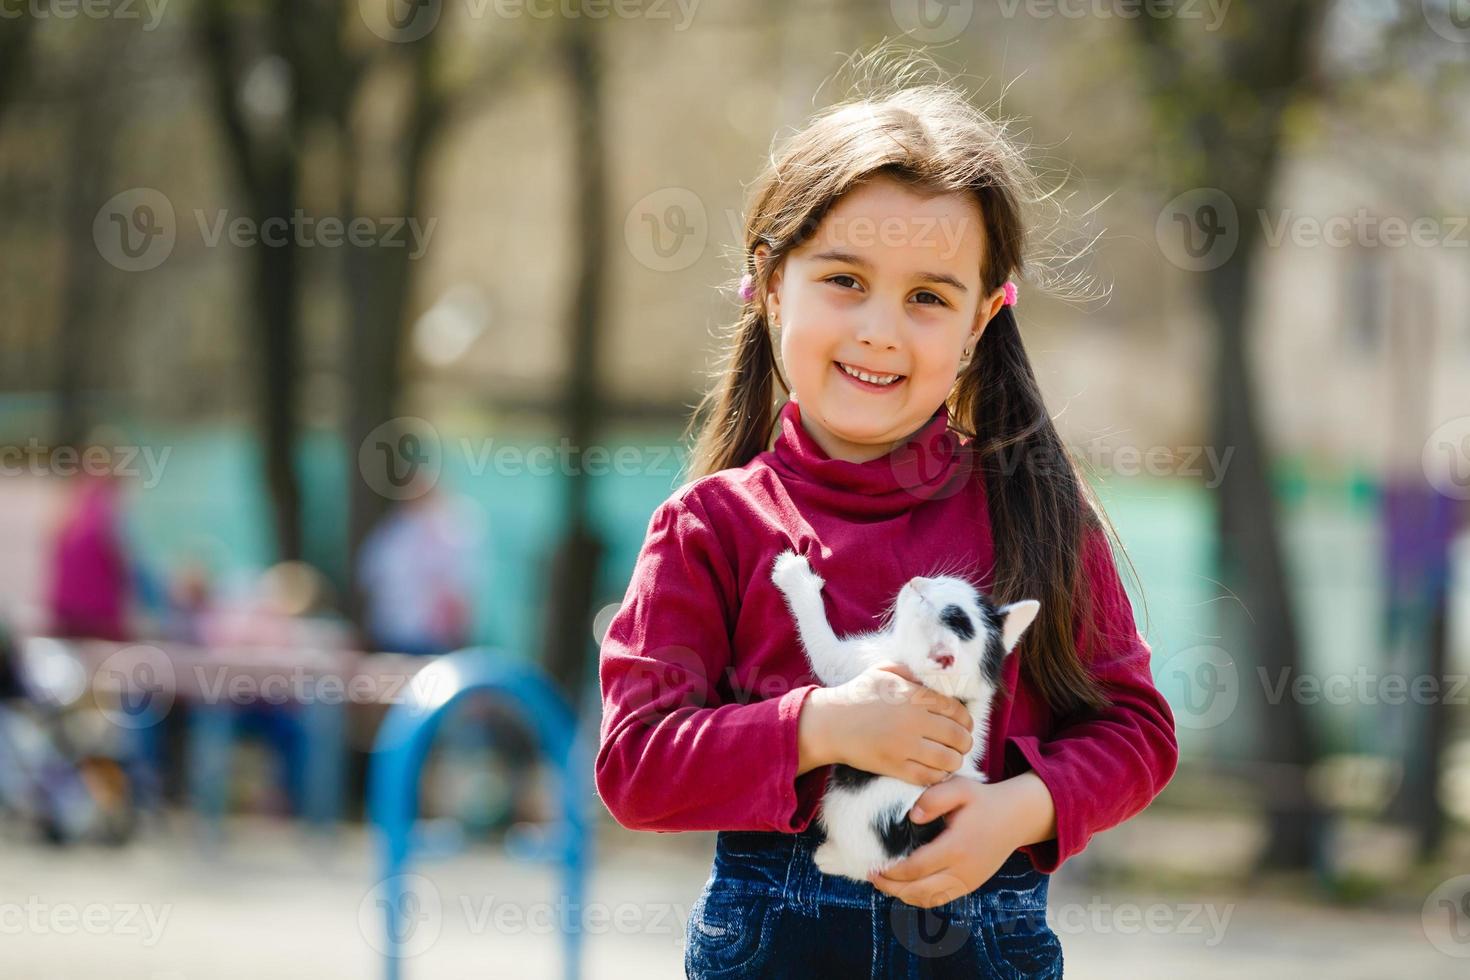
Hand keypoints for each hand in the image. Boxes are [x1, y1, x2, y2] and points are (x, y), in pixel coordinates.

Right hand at [800, 661, 972, 784]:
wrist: (829, 723)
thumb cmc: (858, 694)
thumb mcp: (884, 670)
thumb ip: (913, 672)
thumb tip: (937, 677)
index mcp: (913, 696)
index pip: (956, 710)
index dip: (966, 720)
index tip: (965, 725)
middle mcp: (912, 721)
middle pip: (958, 737)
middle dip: (965, 742)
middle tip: (961, 744)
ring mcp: (903, 746)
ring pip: (948, 760)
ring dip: (954, 760)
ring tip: (950, 758)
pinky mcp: (894, 766)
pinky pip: (928, 776)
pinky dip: (938, 775)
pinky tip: (936, 770)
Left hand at [868, 777, 1029, 908]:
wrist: (1016, 817)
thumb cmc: (983, 800)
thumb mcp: (960, 788)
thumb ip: (934, 798)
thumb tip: (913, 816)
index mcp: (957, 847)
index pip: (917, 868)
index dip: (892, 872)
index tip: (874, 866)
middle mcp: (963, 870)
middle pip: (920, 891)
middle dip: (892, 888)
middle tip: (872, 876)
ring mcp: (968, 881)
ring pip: (929, 899)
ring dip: (903, 895)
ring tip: (884, 882)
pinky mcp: (970, 885)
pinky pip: (941, 899)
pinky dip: (920, 897)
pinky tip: (905, 886)